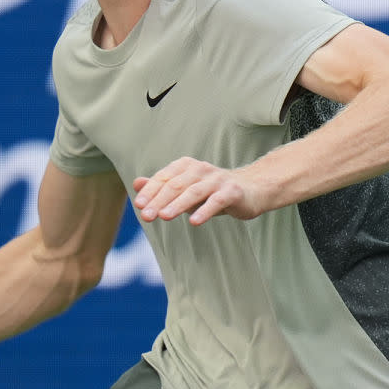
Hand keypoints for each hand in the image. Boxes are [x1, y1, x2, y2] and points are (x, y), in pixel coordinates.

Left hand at [132, 158, 265, 224]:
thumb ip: (162, 186)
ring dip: (177, 204)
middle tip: (146, 216)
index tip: (139, 205)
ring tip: (163, 217)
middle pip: (176, 185)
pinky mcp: (232, 192)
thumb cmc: (213, 191)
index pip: (164, 178)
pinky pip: (217, 201)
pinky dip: (205, 210)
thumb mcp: (185, 189)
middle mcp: (200, 169)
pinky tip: (194, 222)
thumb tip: (136, 184)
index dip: (150, 191)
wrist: (252, 189)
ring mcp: (217, 180)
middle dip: (159, 201)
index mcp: (186, 166)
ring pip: (194, 192)